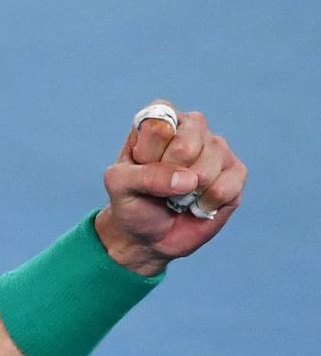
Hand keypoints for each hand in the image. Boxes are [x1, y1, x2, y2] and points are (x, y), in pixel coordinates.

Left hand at [95, 100, 247, 275]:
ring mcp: (217, 148)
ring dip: (186, 193)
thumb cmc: (132, 202)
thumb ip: (144, 175)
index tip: (140, 166)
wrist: (149, 236)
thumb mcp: (119, 186)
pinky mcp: (236, 172)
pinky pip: (226, 187)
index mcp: (160, 119)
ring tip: (178, 195)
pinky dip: (206, 204)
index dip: (148, 154)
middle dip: (168, 175)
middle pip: (186, 146)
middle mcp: (192, 127)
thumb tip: (189, 180)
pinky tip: (197, 204)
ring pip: (207, 168)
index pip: (159, 125)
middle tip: (160, 185)